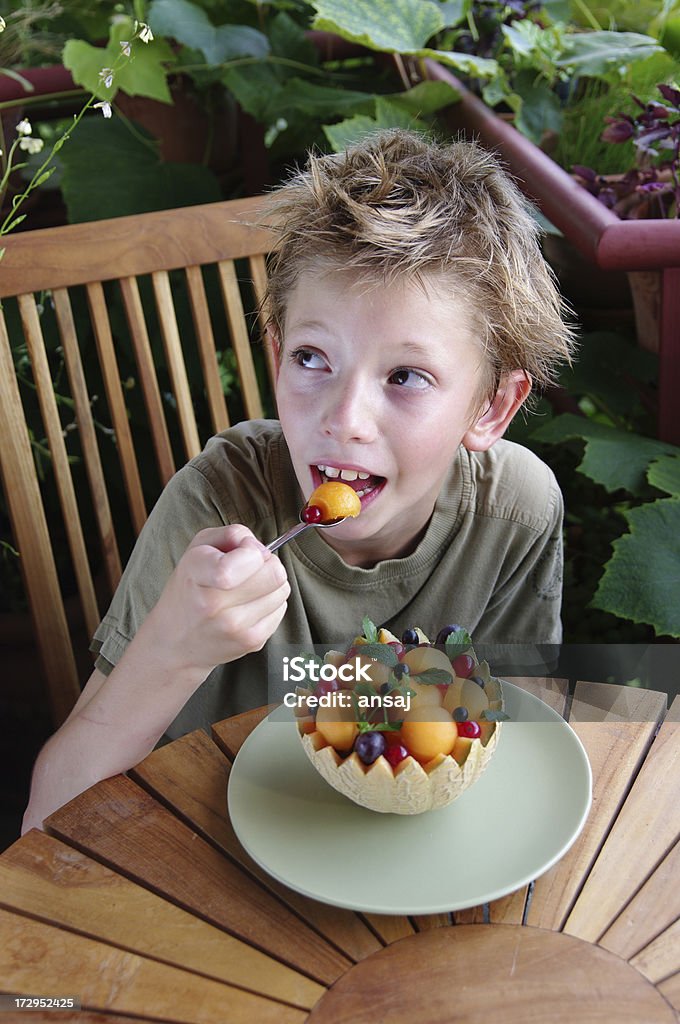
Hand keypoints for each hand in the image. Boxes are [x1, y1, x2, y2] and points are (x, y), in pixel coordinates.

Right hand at [142, 524, 289, 678]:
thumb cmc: (189, 589)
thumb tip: (261, 547)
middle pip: (274, 573)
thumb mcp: (198, 548)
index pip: (245, 560)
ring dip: (270, 584)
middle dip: (266, 564)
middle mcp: (214, 604)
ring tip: (246, 589)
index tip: (243, 551)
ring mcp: (235, 627)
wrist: (175, 641)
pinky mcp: (251, 642)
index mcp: (198, 574)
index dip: (253, 550)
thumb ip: (231, 534)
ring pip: (282, 590)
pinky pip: (281, 609)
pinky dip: (270, 603)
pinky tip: (248, 606)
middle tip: (249, 568)